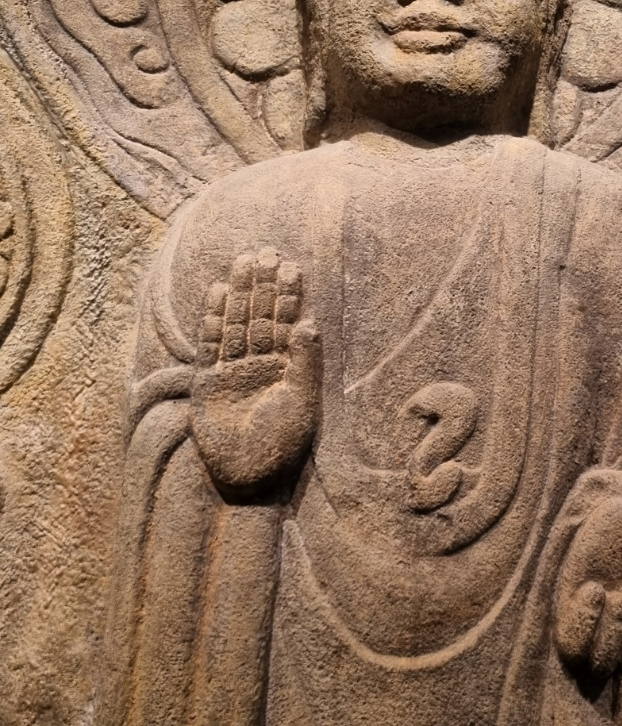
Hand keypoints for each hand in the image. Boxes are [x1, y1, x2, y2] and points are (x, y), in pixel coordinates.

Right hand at [191, 247, 318, 492]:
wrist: (248, 475)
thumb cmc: (281, 444)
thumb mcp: (302, 402)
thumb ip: (304, 363)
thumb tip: (310, 323)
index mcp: (286, 368)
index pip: (287, 322)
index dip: (288, 295)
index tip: (291, 266)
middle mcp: (260, 364)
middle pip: (260, 315)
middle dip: (262, 284)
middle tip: (265, 251)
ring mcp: (233, 370)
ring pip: (236, 323)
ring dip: (239, 294)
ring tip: (242, 262)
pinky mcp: (209, 381)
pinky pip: (211, 344)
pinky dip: (213, 319)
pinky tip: (217, 292)